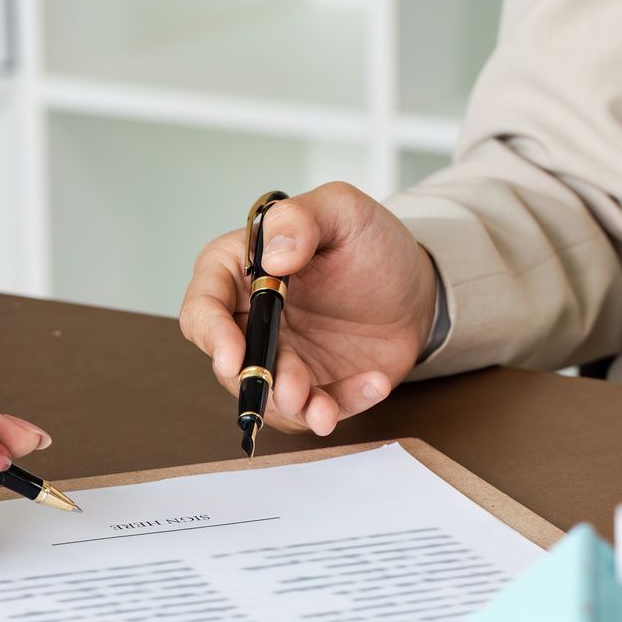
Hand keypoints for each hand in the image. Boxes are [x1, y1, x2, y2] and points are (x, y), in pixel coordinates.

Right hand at [177, 181, 436, 436]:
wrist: (418, 288)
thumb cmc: (372, 244)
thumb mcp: (342, 211)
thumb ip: (301, 220)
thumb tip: (273, 257)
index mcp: (241, 270)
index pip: (203, 305)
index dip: (211, 334)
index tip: (233, 356)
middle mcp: (251, 320)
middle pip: (228, 363)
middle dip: (258, 382)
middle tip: (291, 390)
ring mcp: (280, 358)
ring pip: (267, 397)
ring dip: (294, 406)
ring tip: (326, 408)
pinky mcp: (311, 388)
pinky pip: (313, 409)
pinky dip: (339, 406)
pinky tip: (372, 383)